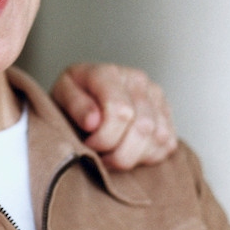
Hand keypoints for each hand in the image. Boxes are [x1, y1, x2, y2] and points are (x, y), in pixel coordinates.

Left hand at [50, 62, 177, 170]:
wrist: (87, 93)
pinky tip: (128, 151)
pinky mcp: (167, 115)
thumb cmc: (74, 96)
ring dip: (133, 156)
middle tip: (100, 156)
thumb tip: (92, 121)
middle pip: (142, 127)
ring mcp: (157, 97)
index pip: (120, 111)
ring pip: (158, 138)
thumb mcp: (61, 94)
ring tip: (112, 154)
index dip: (104, 137)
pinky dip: (148, 156)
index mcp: (110, 73)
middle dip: (118, 152)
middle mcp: (138, 81)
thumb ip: (75, 104)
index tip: (88, 144)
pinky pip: (167, 144)